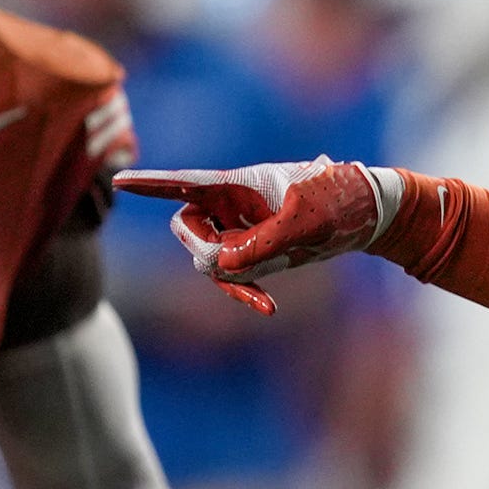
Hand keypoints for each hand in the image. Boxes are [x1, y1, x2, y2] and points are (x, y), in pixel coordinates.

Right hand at [115, 158, 390, 309]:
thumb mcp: (304, 224)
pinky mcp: (252, 250)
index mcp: (237, 183)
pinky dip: (243, 289)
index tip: (120, 181)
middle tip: (230, 265)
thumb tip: (217, 267)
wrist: (368, 214)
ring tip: (263, 299)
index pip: (186, 183)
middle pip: (187, 227)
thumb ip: (260, 245)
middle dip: (203, 250)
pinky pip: (231, 273)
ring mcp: (239, 227)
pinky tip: (266, 307)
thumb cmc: (338, 203)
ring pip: (208, 257)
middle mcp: (231, 203)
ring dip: (229, 280)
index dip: (152, 184)